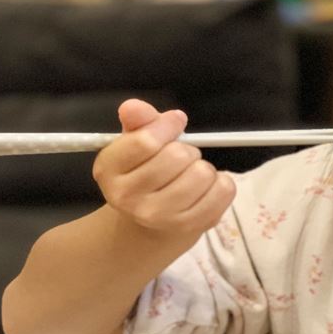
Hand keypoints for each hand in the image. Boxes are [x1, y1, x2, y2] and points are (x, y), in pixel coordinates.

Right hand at [93, 99, 235, 235]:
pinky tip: (206, 188)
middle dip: (185, 149)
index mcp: (109, 169)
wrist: (150, 223)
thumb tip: (134, 107)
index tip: (175, 123)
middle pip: (177, 156)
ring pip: (202, 173)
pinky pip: (223, 191)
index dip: (167, 127)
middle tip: (180, 159)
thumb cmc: (145, 172)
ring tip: (192, 174)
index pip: (145, 142)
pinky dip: (221, 183)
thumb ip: (138, 120)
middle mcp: (128, 197)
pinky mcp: (190, 226)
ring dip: (203, 167)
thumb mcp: (135, 142)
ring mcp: (159, 216)